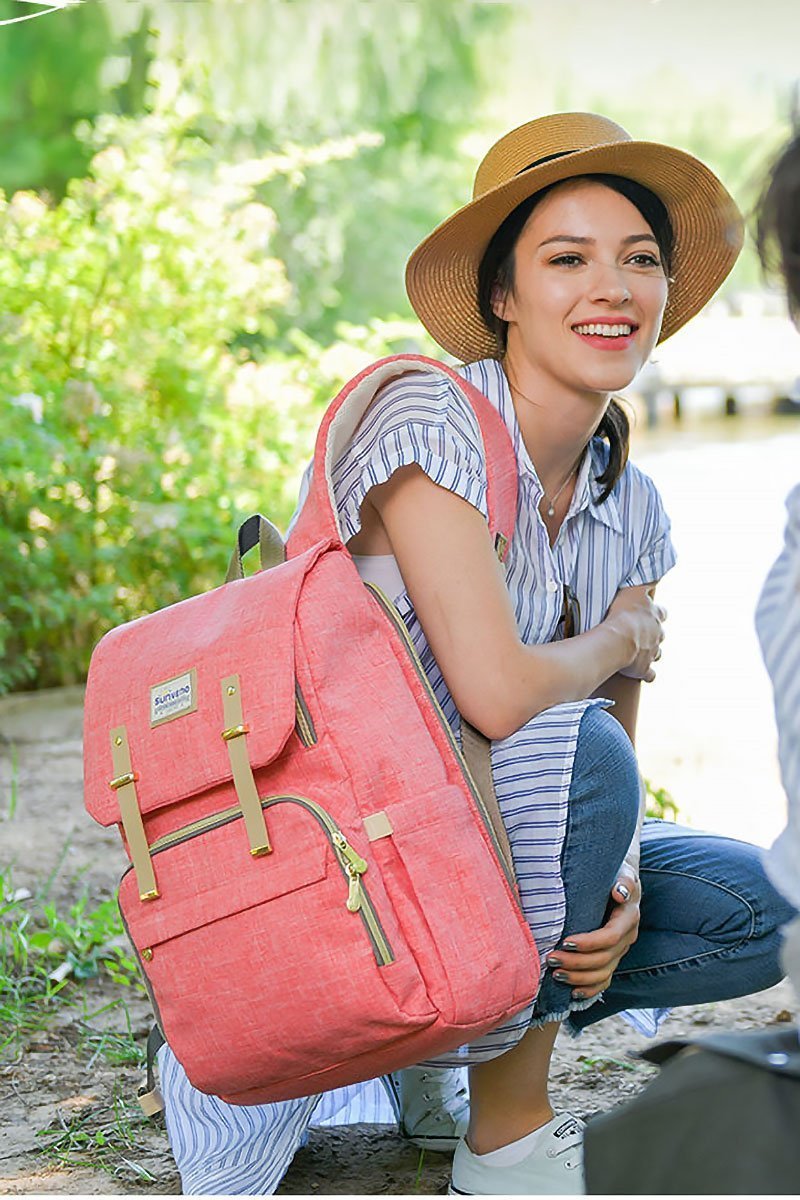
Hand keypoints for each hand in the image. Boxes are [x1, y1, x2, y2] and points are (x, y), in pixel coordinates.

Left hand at [545, 872, 640, 999]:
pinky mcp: (612, 958)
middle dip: (577, 962)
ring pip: (603, 973)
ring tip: (555, 974)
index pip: (610, 937)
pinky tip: (573, 992)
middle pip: (604, 959)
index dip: (589, 943)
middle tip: (551, 958)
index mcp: (628, 918)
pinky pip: (604, 980)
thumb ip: (624, 881)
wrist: (620, 882)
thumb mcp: (623, 872)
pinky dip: (590, 989)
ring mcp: (620, 951)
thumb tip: (619, 892)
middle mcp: (627, 938)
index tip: (566, 942)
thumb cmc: (615, 875)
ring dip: (579, 978)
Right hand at [606, 585, 665, 682]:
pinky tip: (642, 674)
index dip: (657, 613)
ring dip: (652, 653)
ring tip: (642, 654)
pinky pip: (650, 675)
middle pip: (661, 634)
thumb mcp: (633, 591)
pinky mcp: (644, 669)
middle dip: (654, 634)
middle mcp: (657, 635)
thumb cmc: (622, 614)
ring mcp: (652, 653)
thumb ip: (644, 582)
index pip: (662, 613)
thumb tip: (656, 572)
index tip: (653, 613)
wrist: (617, 641)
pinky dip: (647, 674)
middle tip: (644, 634)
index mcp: (654, 616)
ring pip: (657, 654)